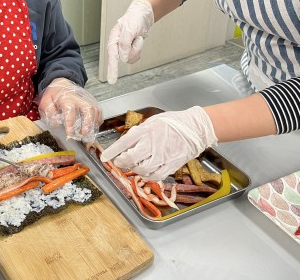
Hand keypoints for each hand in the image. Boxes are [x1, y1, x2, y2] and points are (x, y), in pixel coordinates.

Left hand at [38, 78, 101, 142]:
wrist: (61, 84)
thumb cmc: (54, 95)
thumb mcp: (45, 102)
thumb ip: (50, 112)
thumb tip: (56, 123)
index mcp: (65, 98)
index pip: (69, 109)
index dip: (70, 122)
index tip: (70, 133)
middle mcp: (78, 98)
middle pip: (87, 108)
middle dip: (88, 122)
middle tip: (84, 134)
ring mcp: (86, 99)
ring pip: (95, 109)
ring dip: (94, 123)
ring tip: (89, 134)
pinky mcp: (91, 101)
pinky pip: (98, 110)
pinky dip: (98, 119)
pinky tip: (94, 127)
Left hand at [100, 107, 217, 180]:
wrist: (195, 129)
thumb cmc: (172, 123)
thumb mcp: (152, 122)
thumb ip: (139, 133)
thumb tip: (126, 144)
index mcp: (146, 131)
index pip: (124, 143)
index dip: (112, 152)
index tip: (105, 158)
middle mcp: (152, 144)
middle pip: (131, 158)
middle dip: (122, 162)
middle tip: (120, 161)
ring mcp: (162, 156)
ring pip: (141, 169)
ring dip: (134, 169)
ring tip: (133, 165)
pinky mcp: (171, 165)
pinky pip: (155, 176)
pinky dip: (147, 176)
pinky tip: (145, 172)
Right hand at [106, 0, 153, 83]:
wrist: (143, 15)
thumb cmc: (134, 19)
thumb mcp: (129, 30)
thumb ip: (124, 44)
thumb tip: (122, 58)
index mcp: (113, 39)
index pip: (112, 56)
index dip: (112, 68)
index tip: (112, 80)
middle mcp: (117, 46)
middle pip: (123, 58)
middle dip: (133, 50)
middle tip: (137, 40)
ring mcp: (124, 48)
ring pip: (130, 58)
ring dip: (137, 48)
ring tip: (137, 38)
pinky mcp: (130, 50)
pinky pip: (135, 56)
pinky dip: (139, 49)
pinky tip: (138, 40)